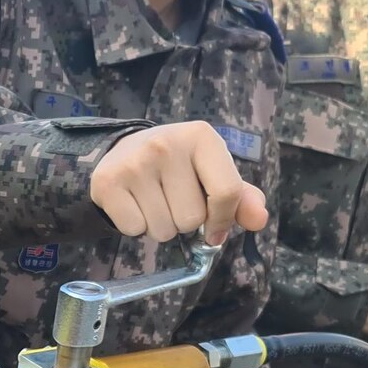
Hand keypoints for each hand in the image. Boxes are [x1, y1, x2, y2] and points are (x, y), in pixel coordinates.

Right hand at [89, 124, 267, 244]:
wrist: (125, 151)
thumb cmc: (179, 167)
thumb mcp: (213, 173)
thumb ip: (241, 197)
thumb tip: (259, 220)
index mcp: (201, 137)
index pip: (227, 193)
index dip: (223, 220)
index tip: (214, 229)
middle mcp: (166, 144)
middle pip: (192, 218)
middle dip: (185, 222)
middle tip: (173, 202)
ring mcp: (134, 163)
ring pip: (163, 229)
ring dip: (162, 227)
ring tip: (154, 203)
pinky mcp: (108, 182)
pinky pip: (134, 230)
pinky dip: (136, 227)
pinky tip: (135, 205)